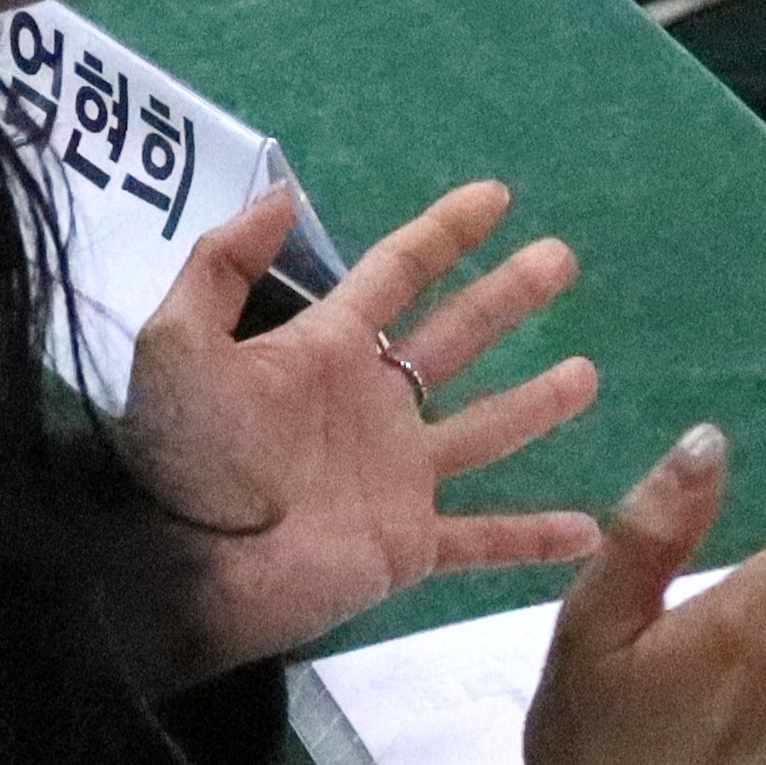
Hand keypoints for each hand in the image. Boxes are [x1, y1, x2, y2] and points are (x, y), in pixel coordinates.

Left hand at [118, 176, 601, 679]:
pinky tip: (589, 527)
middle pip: (456, 336)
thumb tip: (282, 195)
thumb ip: (221, 265)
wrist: (185, 569)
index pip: (397, 274)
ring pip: (485, 429)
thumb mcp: (176, 343)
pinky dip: (535, 537)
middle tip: (561, 259)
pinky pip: (484, 538)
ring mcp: (397, 475)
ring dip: (536, 403)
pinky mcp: (408, 543)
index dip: (444, 233)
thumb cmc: (185, 455)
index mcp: (326, 351)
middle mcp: (372, 404)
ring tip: (586, 375)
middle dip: (507, 296)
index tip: (495, 197)